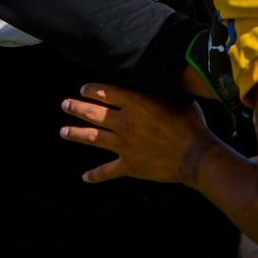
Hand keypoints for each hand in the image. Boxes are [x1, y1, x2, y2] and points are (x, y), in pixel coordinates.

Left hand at [60, 82, 208, 185]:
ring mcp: (124, 145)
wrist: (195, 154)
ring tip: (63, 132)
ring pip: (94, 138)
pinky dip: (96, 175)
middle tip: (64, 104)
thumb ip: (166, 91)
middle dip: (77, 108)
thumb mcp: (178, 99)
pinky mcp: (129, 165)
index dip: (93, 90)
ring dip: (76, 134)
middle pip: (94, 113)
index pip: (107, 93)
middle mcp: (125, 123)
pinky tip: (85, 177)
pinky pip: (108, 171)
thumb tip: (168, 80)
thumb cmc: (191, 124)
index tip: (83, 89)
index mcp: (136, 103)